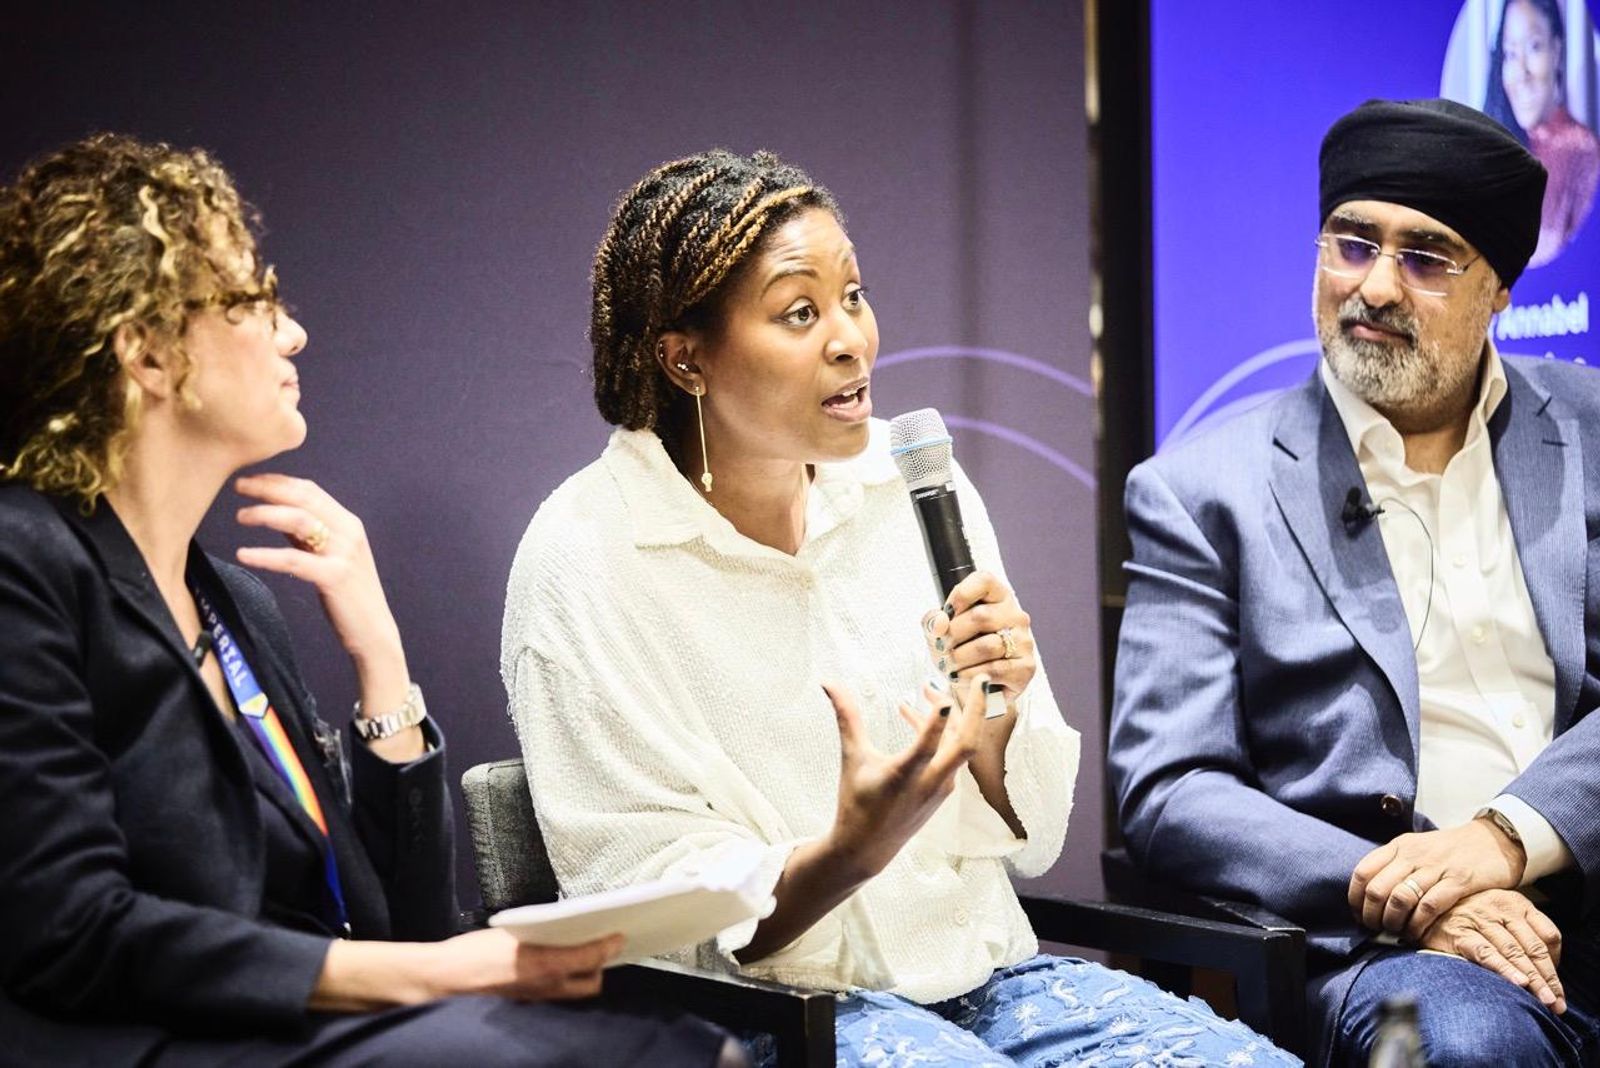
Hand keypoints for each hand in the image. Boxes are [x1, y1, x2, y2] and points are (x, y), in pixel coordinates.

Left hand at [234, 474, 408, 692]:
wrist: (373, 630)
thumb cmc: (348, 594)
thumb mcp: (330, 556)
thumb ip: (308, 535)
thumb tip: (277, 513)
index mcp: (348, 522)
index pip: (310, 490)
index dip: (278, 481)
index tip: (250, 480)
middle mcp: (348, 531)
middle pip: (303, 498)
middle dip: (267, 488)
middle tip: (237, 487)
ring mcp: (343, 553)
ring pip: (300, 520)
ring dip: (266, 514)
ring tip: (240, 517)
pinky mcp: (334, 576)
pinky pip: (294, 559)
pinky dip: (266, 555)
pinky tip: (244, 554)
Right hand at [312, 929, 625, 1010]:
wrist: (441, 980)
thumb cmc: (471, 953)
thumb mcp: (509, 932)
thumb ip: (540, 931)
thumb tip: (563, 925)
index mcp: (544, 964)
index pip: (591, 958)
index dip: (608, 946)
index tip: (618, 936)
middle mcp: (545, 987)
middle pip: (590, 983)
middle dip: (599, 966)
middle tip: (598, 945)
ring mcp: (536, 1000)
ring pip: (573, 992)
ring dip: (581, 975)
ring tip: (580, 955)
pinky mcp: (525, 1004)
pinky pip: (554, 996)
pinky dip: (560, 982)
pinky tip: (554, 966)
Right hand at [823, 674, 987, 878]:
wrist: (868, 848)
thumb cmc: (856, 802)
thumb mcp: (851, 758)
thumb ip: (846, 717)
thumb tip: (829, 682)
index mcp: (904, 776)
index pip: (927, 747)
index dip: (935, 722)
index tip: (942, 698)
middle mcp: (930, 782)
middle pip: (966, 744)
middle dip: (977, 709)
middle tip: (981, 679)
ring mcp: (942, 787)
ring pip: (960, 745)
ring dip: (952, 716)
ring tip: (924, 692)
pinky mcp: (944, 790)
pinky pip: (951, 754)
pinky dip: (941, 733)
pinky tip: (914, 718)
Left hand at [923, 571, 1035, 698]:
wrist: (977, 684)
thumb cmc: (961, 648)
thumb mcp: (942, 629)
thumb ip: (934, 620)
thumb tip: (939, 624)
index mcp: (998, 596)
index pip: (984, 580)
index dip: (960, 595)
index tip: (946, 614)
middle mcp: (1016, 615)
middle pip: (980, 616)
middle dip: (953, 634)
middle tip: (941, 648)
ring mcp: (1024, 641)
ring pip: (986, 646)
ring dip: (959, 658)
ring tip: (948, 665)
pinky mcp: (1025, 667)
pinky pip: (995, 669)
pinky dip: (971, 674)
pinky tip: (960, 676)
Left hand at [1348, 819, 1526, 938]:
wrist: (1494, 840)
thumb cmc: (1451, 851)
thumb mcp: (1417, 849)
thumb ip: (1395, 866)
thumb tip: (1369, 895)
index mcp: (1399, 846)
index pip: (1363, 872)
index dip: (1356, 898)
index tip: (1359, 915)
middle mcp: (1412, 855)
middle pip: (1377, 889)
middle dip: (1372, 915)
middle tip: (1376, 929)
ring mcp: (1435, 867)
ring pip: (1400, 899)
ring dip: (1393, 922)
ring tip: (1395, 932)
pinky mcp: (1458, 880)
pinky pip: (1429, 907)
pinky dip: (1418, 924)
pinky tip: (1416, 933)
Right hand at [1420, 889, 1564, 1013]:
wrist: (1419, 902)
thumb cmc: (1461, 912)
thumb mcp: (1495, 910)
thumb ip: (1518, 930)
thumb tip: (1546, 963)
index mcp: (1514, 902)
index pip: (1548, 934)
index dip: (1557, 962)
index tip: (1556, 986)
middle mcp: (1500, 908)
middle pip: (1534, 947)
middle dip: (1548, 978)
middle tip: (1556, 1003)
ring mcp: (1479, 919)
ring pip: (1515, 952)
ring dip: (1532, 979)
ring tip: (1544, 999)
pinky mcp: (1460, 933)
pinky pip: (1487, 953)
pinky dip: (1503, 968)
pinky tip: (1516, 982)